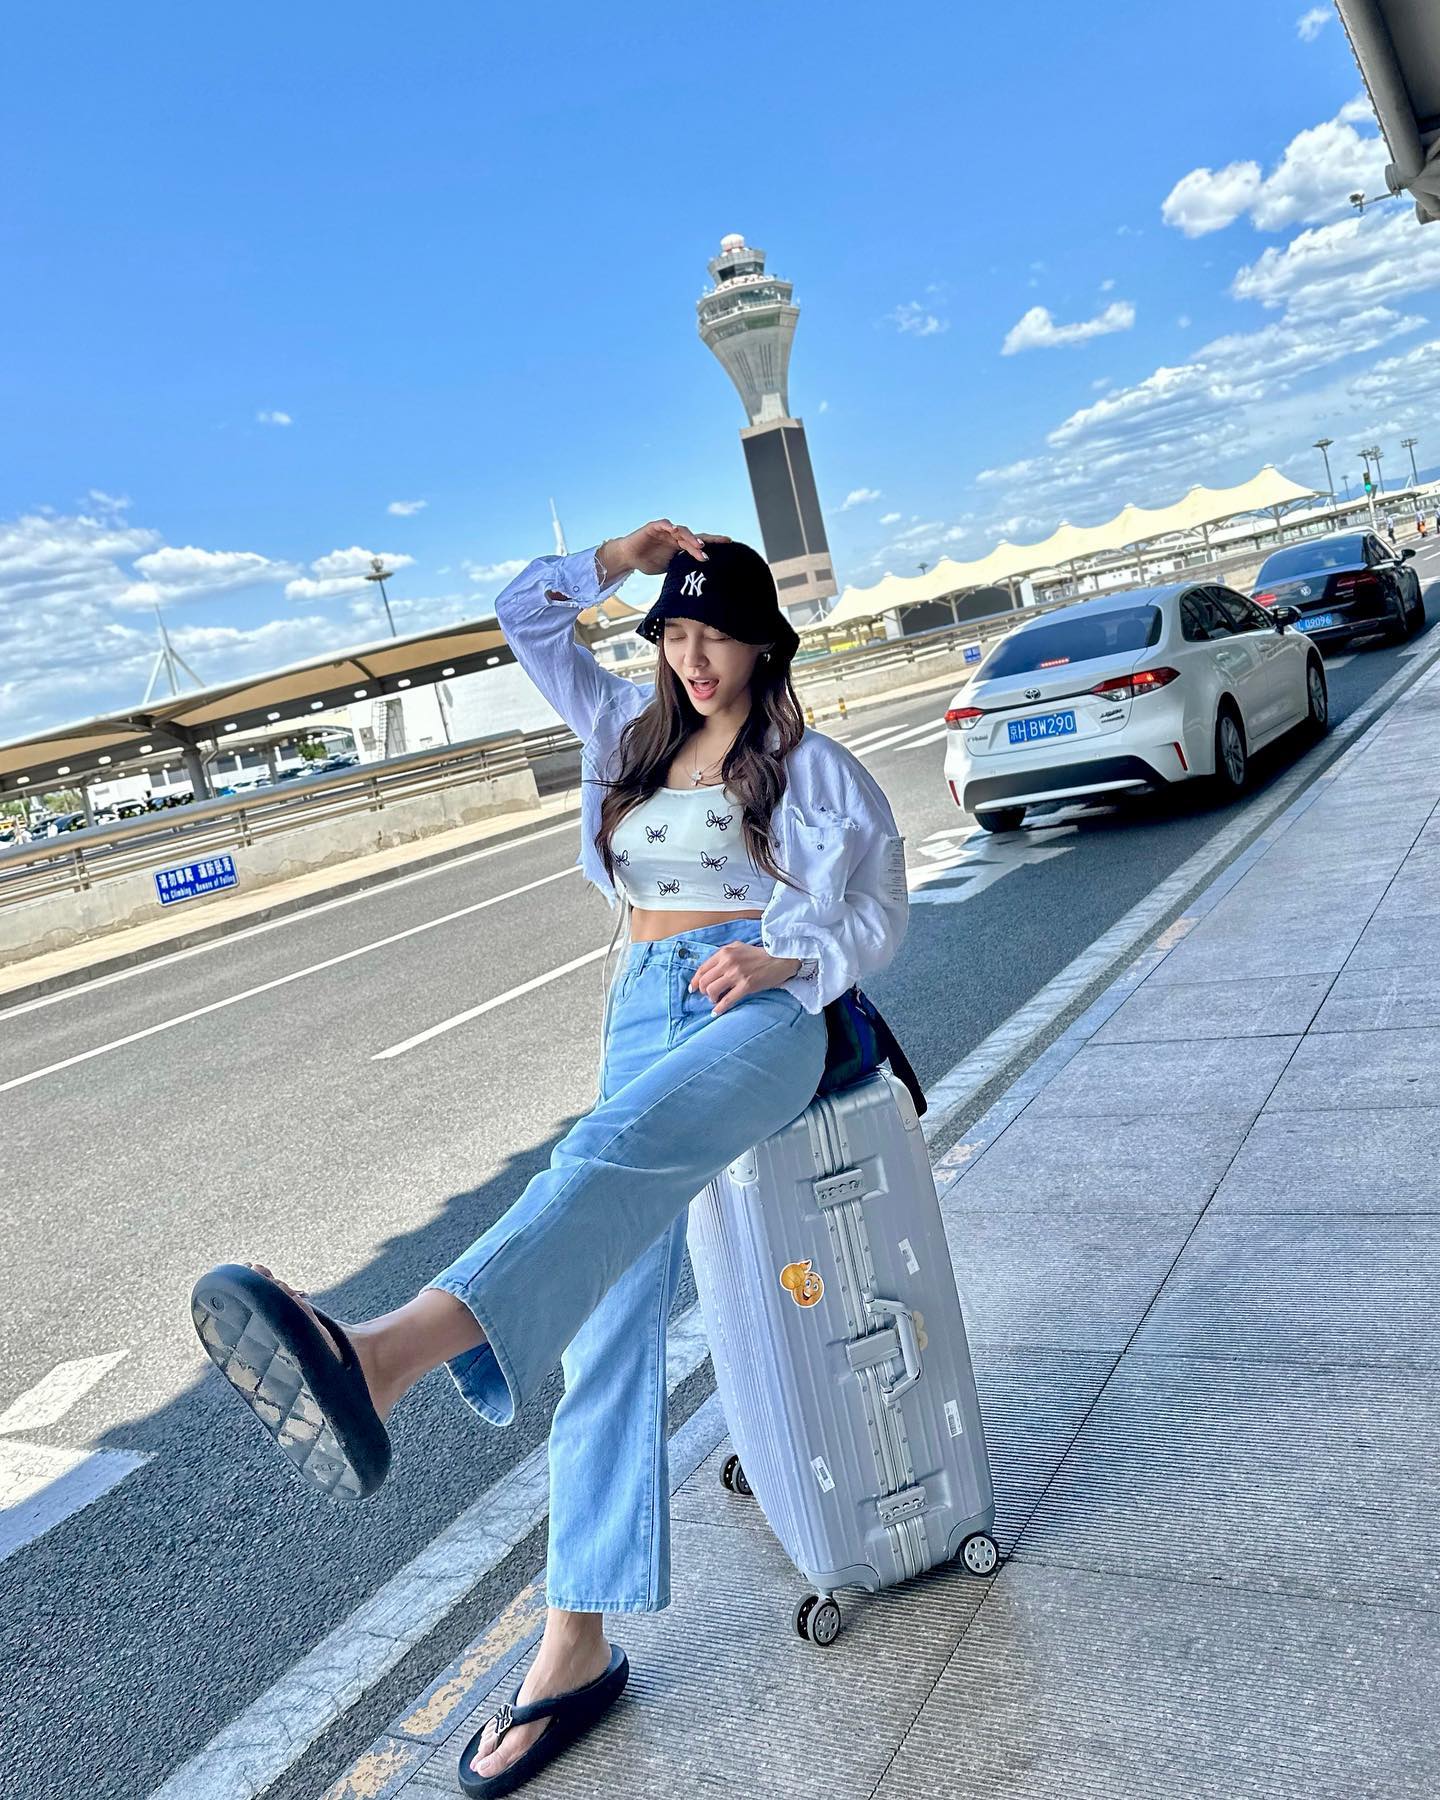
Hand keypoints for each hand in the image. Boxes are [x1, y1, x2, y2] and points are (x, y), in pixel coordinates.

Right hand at [599, 521, 731, 579]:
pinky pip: (664, 525)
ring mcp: (665, 531)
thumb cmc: (649, 562)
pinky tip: (676, 530)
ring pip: (681, 532)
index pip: (699, 543)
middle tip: (721, 545)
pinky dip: (670, 527)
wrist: (629, 557)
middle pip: (694, 537)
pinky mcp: (653, 527)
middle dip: (707, 541)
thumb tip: (698, 584)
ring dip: (691, 538)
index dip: (713, 543)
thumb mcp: (669, 569)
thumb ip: (682, 570)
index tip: (729, 544)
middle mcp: (675, 536)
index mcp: (681, 546)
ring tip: (699, 545)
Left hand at [689, 942, 799, 1015]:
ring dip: (711, 998)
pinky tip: (716, 1012)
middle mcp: (728, 962)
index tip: (693, 989)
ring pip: (712, 990)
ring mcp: (736, 974)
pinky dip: (719, 1008)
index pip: (702, 968)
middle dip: (703, 991)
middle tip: (709, 995)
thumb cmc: (760, 954)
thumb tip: (710, 969)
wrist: (781, 958)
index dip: (695, 981)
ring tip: (716, 1000)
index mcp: (725, 952)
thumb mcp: (738, 947)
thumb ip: (724, 955)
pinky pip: (727, 1000)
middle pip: (705, 981)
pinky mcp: (746, 986)